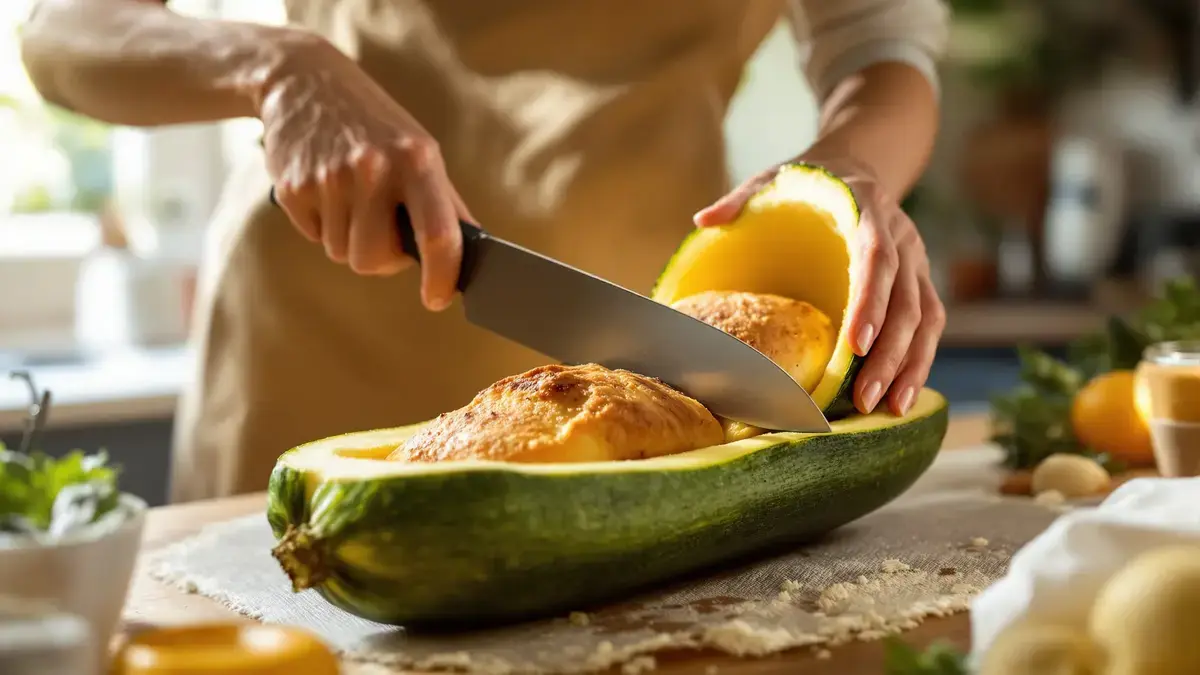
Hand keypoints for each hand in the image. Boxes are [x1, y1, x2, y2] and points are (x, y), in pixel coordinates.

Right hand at [258, 37, 473, 310]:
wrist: (305, 82)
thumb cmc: (376, 126)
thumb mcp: (418, 150)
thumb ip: (444, 204)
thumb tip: (470, 258)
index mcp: (416, 160)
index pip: (437, 234)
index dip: (441, 275)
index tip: (437, 298)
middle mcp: (373, 168)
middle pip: (374, 259)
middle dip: (378, 256)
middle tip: (379, 226)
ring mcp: (330, 178)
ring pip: (342, 253)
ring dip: (348, 238)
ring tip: (350, 195)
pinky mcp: (294, 186)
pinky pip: (314, 236)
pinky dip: (322, 223)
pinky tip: (325, 188)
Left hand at [693, 158, 944, 416]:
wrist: (855, 167)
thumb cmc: (807, 183)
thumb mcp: (772, 179)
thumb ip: (742, 198)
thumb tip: (703, 222)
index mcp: (870, 211)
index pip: (877, 259)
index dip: (870, 302)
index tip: (854, 344)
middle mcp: (903, 237)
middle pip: (906, 301)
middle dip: (888, 353)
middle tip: (863, 398)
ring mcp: (916, 262)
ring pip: (925, 319)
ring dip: (909, 366)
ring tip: (888, 409)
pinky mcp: (921, 282)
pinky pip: (929, 326)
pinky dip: (918, 362)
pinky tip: (901, 398)